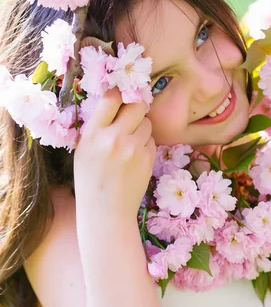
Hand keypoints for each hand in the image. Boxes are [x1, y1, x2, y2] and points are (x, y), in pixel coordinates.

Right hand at [74, 87, 155, 217]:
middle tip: (130, 118)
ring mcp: (133, 150)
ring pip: (146, 123)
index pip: (111, 98)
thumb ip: (97, 126)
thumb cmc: (91, 179)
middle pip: (136, 105)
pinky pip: (151, 141)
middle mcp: (114, 139)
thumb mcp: (83, 150)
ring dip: (140, 128)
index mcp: (93, 134)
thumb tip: (115, 100)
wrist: (106, 211)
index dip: (118, 94)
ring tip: (129, 144)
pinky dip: (145, 145)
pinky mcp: (148, 160)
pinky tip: (134, 158)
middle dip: (135, 108)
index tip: (119, 98)